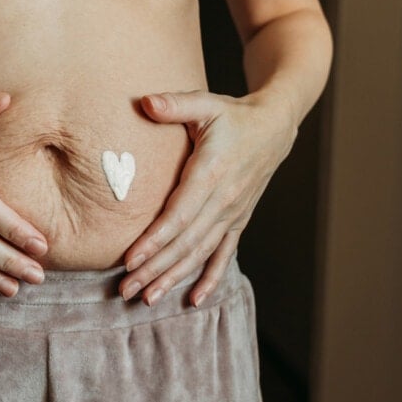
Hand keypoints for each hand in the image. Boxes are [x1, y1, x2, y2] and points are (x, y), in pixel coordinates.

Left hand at [119, 89, 297, 305]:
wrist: (275, 126)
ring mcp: (233, 213)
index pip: (178, 216)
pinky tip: (195, 299)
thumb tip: (145, 102)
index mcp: (211, 173)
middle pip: (185, 243)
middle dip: (154, 269)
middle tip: (126, 290)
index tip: (130, 260)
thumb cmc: (232, 115)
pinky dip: (210, 277)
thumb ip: (175, 104)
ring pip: (201, 254)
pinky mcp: (239, 219)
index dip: (154, 240)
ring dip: (174, 278)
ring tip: (148, 298)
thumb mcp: (205, 102)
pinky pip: (224, 254)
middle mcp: (223, 200)